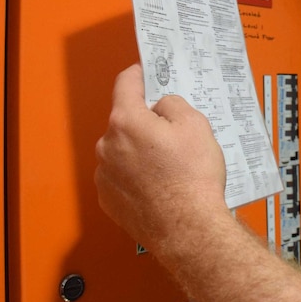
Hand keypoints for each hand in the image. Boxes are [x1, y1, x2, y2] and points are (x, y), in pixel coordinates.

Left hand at [94, 64, 227, 252]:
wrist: (189, 229)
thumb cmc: (193, 177)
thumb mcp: (196, 125)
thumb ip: (173, 105)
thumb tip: (161, 108)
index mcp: (126, 121)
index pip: (125, 84)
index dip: (139, 74)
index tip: (147, 72)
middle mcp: (107, 146)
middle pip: (125, 120)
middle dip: (146, 121)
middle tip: (174, 133)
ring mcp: (105, 175)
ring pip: (123, 150)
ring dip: (140, 150)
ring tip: (171, 166)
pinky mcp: (108, 200)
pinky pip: (121, 176)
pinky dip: (136, 175)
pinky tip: (160, 185)